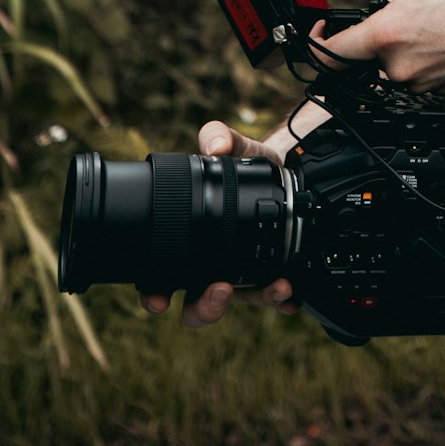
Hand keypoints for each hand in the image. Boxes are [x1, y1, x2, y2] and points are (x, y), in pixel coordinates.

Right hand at [139, 119, 299, 326]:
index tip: (158, 299)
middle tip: (220, 289)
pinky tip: (291, 293)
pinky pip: (272, 295)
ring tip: (273, 287)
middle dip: (205, 308)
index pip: (160, 278)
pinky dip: (282, 299)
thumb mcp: (233, 146)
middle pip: (196, 306)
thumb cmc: (244, 165)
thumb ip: (219, 137)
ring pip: (239, 305)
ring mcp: (239, 276)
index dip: (153, 294)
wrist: (279, 170)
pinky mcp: (268, 274)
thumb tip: (215, 147)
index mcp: (189, 244)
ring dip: (256, 301)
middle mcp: (210, 266)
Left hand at [319, 0, 444, 92]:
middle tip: (404, 14)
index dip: (319, 43)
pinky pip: (417, 77)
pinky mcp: (438, 91)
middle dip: (377, 37)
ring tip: (430, 24)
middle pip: (366, 58)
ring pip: (393, 69)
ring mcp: (419, 82)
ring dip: (401, 49)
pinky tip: (443, 39)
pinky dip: (422, 60)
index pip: (333, 53)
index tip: (319, 34)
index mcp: (387, 34)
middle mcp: (399, 66)